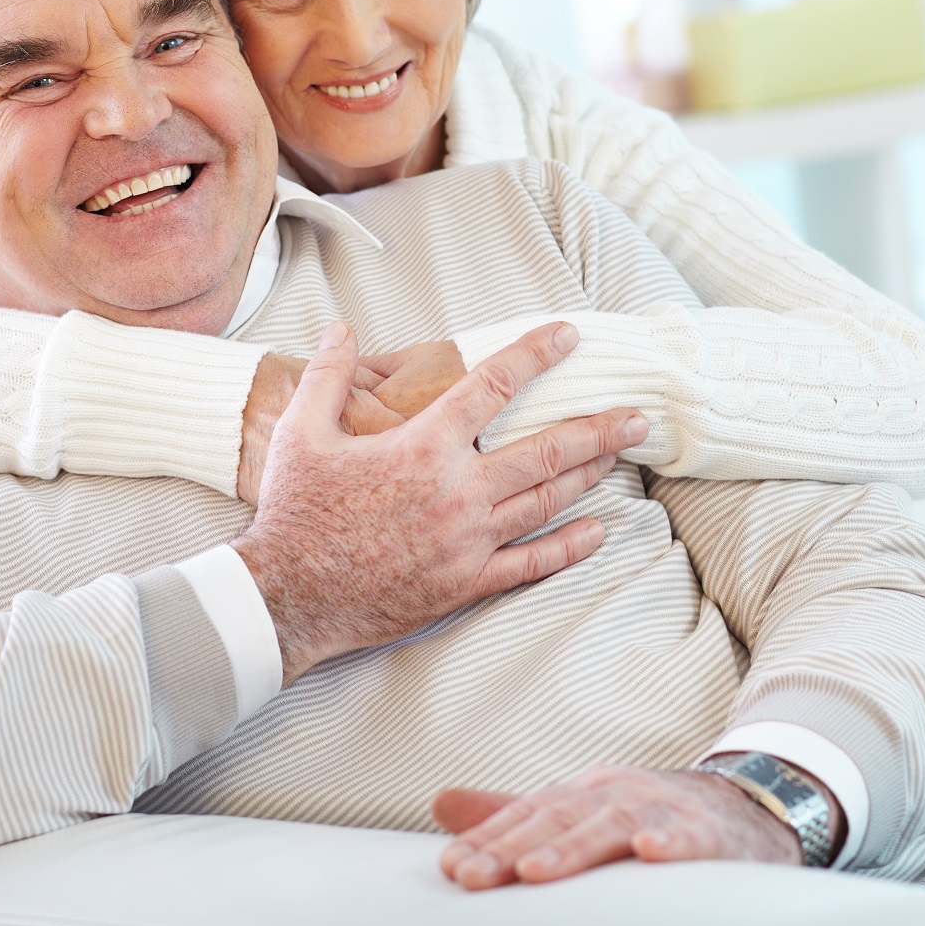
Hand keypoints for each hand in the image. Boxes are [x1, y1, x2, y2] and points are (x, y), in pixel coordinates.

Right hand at [232, 321, 648, 683]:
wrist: (288, 596)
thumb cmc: (294, 512)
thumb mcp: (300, 434)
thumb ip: (328, 377)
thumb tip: (340, 330)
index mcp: (424, 447)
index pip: (493, 386)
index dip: (536, 354)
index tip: (568, 336)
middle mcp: (458, 491)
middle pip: (546, 450)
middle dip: (598, 428)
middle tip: (637, 414)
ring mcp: (468, 541)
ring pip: (546, 501)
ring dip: (589, 475)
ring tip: (620, 456)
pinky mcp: (465, 583)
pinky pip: (530, 564)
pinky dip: (568, 546)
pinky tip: (597, 531)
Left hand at [434, 763, 827, 889]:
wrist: (747, 809)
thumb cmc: (650, 816)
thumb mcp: (580, 812)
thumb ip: (514, 815)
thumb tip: (440, 804)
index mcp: (583, 792)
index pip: (527, 814)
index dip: (488, 839)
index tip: (451, 867)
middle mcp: (617, 794)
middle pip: (558, 818)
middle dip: (512, 848)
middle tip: (472, 876)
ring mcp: (664, 810)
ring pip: (614, 826)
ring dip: (573, 849)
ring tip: (535, 873)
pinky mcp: (710, 836)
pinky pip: (690, 837)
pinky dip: (671, 843)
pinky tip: (650, 854)